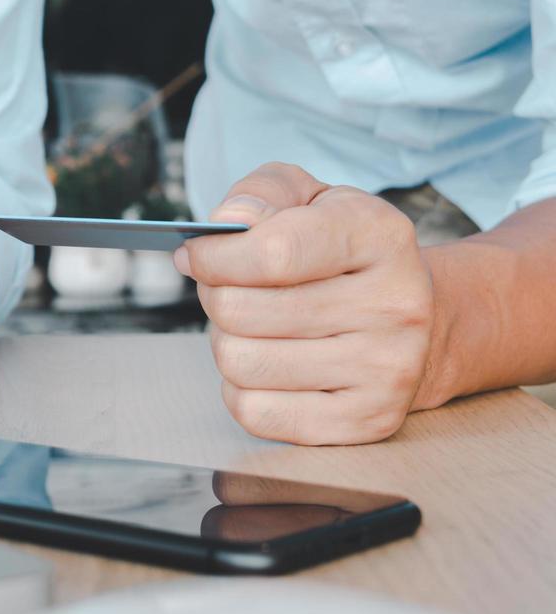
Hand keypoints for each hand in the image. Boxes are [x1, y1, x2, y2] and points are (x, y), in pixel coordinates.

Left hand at [175, 163, 436, 443]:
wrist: (419, 320)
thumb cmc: (344, 255)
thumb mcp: (312, 200)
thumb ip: (262, 192)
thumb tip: (226, 220)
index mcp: (380, 236)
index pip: (273, 252)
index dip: (214, 255)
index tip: (195, 254)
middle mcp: (394, 305)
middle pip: (242, 311)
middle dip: (215, 297)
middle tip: (225, 290)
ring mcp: (386, 369)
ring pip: (240, 362)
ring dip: (226, 343)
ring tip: (250, 328)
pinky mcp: (367, 421)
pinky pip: (255, 413)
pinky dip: (241, 389)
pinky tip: (267, 366)